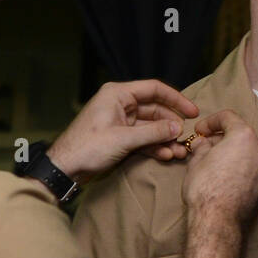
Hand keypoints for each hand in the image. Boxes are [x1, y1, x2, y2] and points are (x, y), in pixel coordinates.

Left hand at [46, 80, 197, 179]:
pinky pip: (143, 138)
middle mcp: (120, 104)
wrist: (65, 168)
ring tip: (180, 151)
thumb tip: (177, 127)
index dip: (176, 99)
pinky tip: (167, 155)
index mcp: (117, 94)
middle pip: (155, 109)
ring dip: (165, 138)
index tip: (192, 111)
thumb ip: (153, 132)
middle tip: (188, 136)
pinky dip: (154, 146)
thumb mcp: (124, 139)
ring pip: (150, 126)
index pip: (154, 89)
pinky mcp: (120, 137)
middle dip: (171, 124)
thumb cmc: (87, 148)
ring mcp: (120, 121)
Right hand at [181, 110, 257, 227]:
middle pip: (240, 134)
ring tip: (215, 161)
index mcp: (244, 136)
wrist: (218, 219)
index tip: (200, 131)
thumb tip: (203, 143)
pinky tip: (226, 174)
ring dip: (233, 151)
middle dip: (222, 137)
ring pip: (248, 150)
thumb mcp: (197, 161)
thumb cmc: (206, 188)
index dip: (210, 121)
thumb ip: (202, 146)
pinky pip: (253, 166)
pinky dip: (241, 165)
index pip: (228, 117)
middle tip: (205, 146)